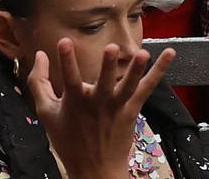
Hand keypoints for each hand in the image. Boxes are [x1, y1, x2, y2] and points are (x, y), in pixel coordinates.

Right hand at [26, 39, 175, 178]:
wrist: (94, 169)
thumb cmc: (68, 139)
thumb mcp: (46, 113)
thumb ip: (39, 83)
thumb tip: (39, 54)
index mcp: (74, 101)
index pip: (69, 78)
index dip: (66, 61)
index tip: (64, 41)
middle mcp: (97, 103)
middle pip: (104, 82)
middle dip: (107, 66)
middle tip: (111, 48)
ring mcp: (117, 106)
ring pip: (128, 86)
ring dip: (137, 69)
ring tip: (143, 54)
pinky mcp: (132, 110)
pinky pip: (147, 88)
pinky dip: (159, 71)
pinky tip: (169, 54)